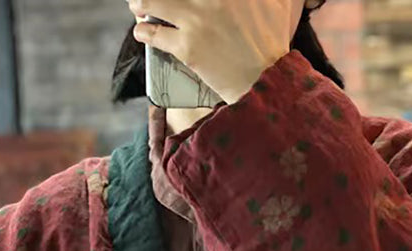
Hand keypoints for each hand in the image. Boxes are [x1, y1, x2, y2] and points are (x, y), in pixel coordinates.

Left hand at [129, 0, 303, 103]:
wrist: (265, 81)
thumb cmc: (272, 42)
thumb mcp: (274, 2)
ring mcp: (198, 19)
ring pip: (154, 1)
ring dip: (140, 2)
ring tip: (137, 6)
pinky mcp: (188, 46)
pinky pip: (154, 34)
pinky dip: (144, 32)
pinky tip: (142, 32)